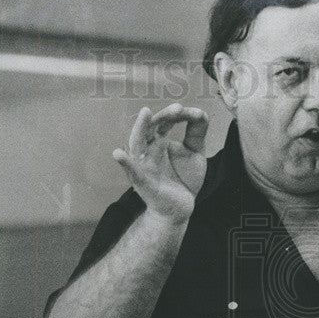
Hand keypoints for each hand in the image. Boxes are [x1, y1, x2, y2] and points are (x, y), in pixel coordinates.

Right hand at [113, 103, 208, 221]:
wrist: (181, 209)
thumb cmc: (184, 179)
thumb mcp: (194, 152)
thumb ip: (196, 132)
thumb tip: (201, 112)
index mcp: (159, 141)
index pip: (164, 121)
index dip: (176, 115)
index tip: (193, 112)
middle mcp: (148, 150)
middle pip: (149, 128)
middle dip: (162, 116)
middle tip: (177, 108)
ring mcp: (143, 165)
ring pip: (137, 144)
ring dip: (140, 128)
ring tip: (145, 113)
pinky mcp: (143, 182)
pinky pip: (133, 172)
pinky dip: (125, 163)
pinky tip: (118, 153)